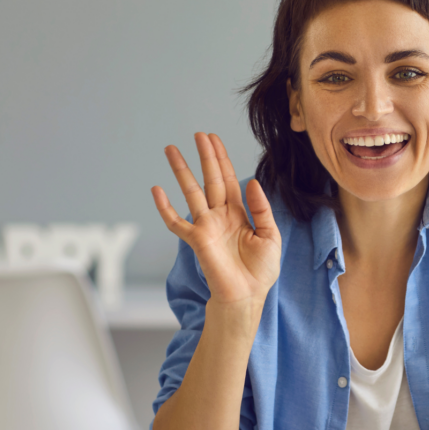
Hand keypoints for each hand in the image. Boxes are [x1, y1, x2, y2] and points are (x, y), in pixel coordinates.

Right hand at [151, 133, 280, 306]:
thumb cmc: (260, 271)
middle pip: (210, 179)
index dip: (222, 159)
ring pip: (191, 192)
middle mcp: (220, 216)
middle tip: (198, 134)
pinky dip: (166, 208)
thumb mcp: (270, 235)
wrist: (248, 295)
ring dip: (181, 171)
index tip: (214, 139)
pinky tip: (157, 190)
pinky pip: (176, 222)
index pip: (228, 179)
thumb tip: (252, 181)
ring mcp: (206, 226)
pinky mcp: (196, 241)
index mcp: (238, 213)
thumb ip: (262, 208)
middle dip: (205, 157)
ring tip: (171, 149)